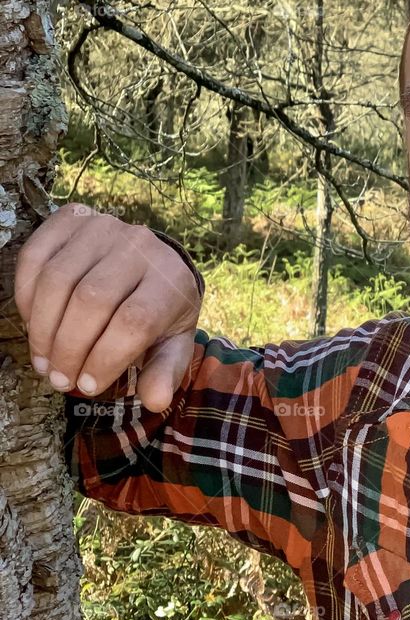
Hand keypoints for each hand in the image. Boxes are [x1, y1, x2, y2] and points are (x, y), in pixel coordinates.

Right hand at [15, 204, 202, 411]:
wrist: (154, 261)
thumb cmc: (161, 310)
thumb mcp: (172, 341)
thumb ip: (165, 370)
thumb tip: (156, 400)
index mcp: (170, 280)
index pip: (133, 321)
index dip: (105, 358)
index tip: (88, 386)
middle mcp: (138, 246)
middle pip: (91, 301)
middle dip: (69, 348)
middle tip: (59, 379)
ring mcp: (103, 228)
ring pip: (58, 280)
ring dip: (42, 328)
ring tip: (44, 361)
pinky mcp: (71, 219)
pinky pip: (34, 256)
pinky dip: (25, 295)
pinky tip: (32, 324)